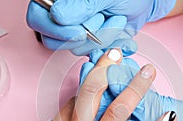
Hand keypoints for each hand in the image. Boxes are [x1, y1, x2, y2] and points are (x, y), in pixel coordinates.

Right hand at [26, 0, 176, 55]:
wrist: (144, 3)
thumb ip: (81, 4)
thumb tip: (57, 16)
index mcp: (59, 1)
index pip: (38, 19)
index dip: (56, 30)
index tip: (80, 32)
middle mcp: (64, 17)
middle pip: (53, 40)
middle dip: (85, 34)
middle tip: (103, 18)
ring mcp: (75, 31)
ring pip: (76, 49)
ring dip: (101, 38)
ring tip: (117, 19)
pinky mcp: (89, 43)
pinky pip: (92, 53)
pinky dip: (109, 45)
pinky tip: (120, 33)